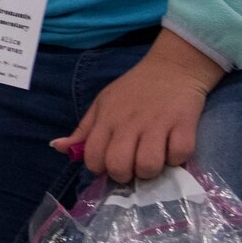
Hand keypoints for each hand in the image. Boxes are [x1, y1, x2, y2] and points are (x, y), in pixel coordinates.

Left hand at [49, 29, 222, 182]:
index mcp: (107, 118)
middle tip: (133, 165)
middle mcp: (129, 122)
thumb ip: (83, 130)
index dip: (100, 168)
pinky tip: (172, 148)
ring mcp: (157, 124)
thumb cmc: (134, 88)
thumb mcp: (103, 103)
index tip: (110, 162)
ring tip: (154, 158)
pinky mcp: (184, 124)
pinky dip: (176, 158)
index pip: (93, 158)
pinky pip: (178, 157)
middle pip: (119, 166)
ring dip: (151, 170)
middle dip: (125, 175)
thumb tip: (58, 147)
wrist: (173, 67)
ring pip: (148, 166)